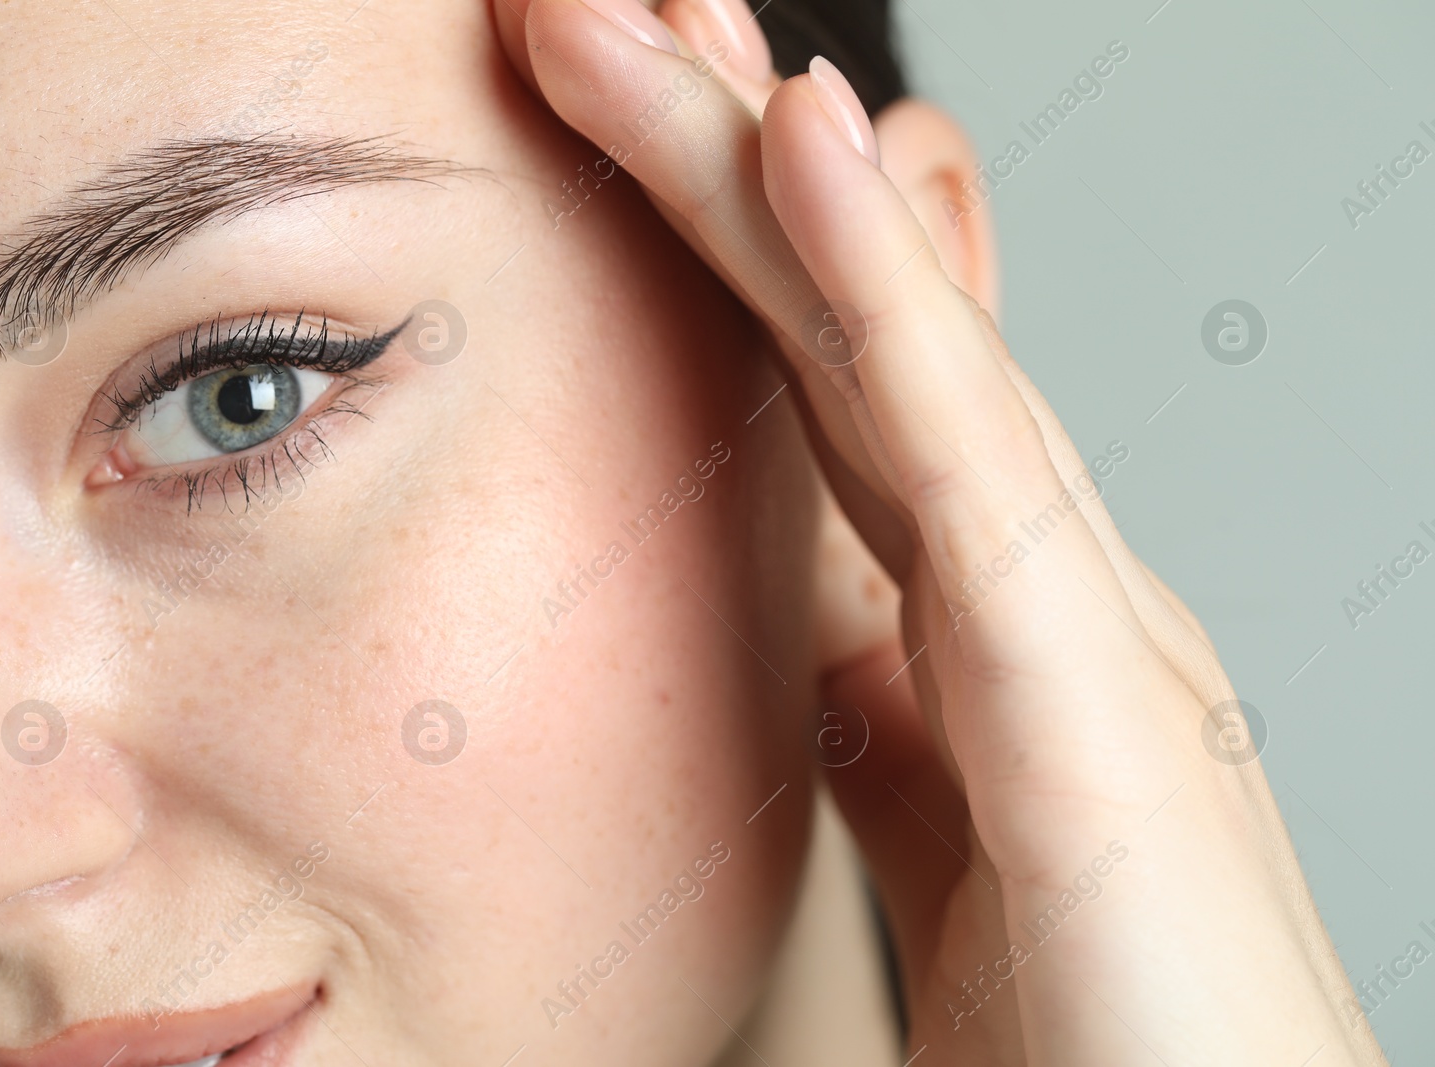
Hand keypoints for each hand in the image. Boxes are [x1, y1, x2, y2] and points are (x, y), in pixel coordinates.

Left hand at [492, 0, 1388, 1061]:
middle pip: (847, 326)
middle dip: (728, 156)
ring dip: (760, 162)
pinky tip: (802, 140)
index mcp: (980, 620)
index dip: (744, 241)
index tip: (651, 117)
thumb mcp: (940, 825)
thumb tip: (814, 620)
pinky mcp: (1091, 700)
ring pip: (888, 341)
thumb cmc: (1099, 1035)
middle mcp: (1037, 584)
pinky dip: (878, 285)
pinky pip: (962, 452)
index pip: (835, 385)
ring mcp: (1077, 619)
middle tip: (622, 8)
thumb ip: (885, 711)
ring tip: (651, 10)